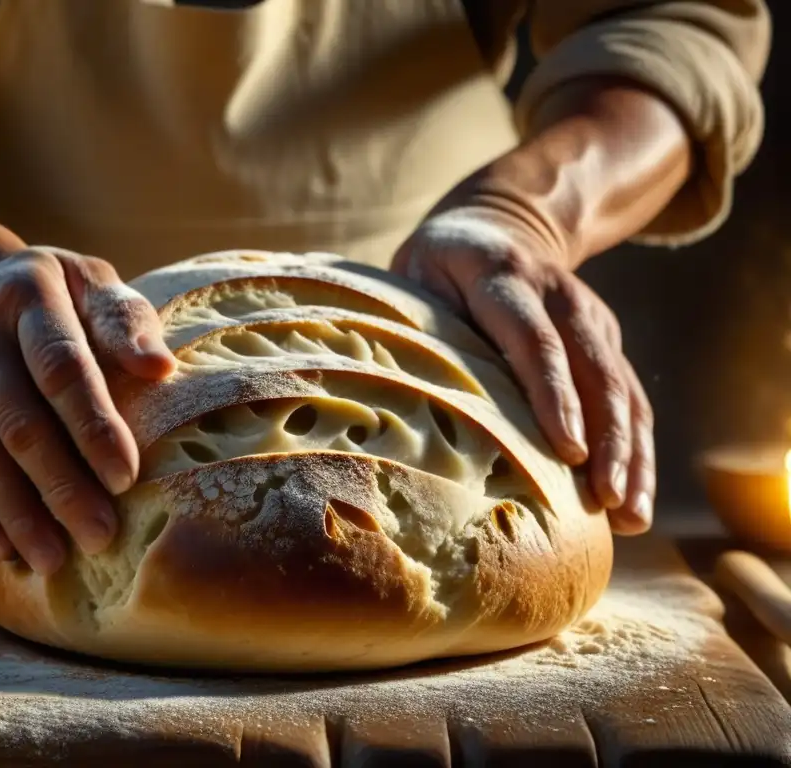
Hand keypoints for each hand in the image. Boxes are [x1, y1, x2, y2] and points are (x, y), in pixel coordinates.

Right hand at [0, 247, 175, 573]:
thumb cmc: (55, 292)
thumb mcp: (90, 281)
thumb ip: (124, 319)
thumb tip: (159, 368)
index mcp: (27, 300)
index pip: (61, 369)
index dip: (92, 425)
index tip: (126, 477)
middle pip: (20, 425)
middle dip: (61, 487)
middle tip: (100, 536)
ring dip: (17, 514)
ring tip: (55, 561)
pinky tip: (6, 550)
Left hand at [393, 207, 653, 534]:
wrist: (497, 225)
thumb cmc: (436, 270)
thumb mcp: (413, 280)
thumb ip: (415, 331)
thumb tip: (402, 414)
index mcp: (503, 277)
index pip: (534, 340)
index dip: (553, 395)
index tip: (569, 450)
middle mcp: (560, 296)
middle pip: (594, 370)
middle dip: (607, 438)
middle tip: (607, 499)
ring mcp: (591, 318)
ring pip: (623, 388)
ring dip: (633, 453)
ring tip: (632, 517)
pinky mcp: (606, 342)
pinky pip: (631, 398)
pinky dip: (637, 449)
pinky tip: (635, 498)